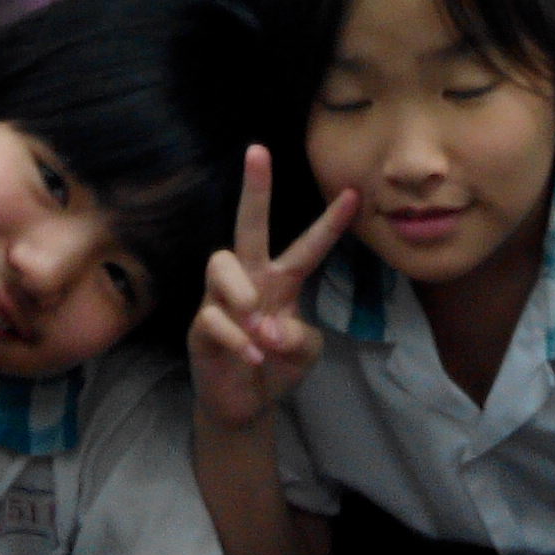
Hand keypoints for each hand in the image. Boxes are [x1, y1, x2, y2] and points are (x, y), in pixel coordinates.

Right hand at [188, 148, 359, 434]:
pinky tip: (252, 358)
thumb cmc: (276, 366)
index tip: (354, 194)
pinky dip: (237, 339)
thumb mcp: (305, 354)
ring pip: (220, 262)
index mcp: (282, 281)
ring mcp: (221, 300)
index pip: (308, 247)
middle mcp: (250, 279)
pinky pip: (213, 317)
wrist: (243, 404)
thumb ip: (300, 338)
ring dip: (241, 291)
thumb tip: (270, 328)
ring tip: (257, 321)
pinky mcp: (200, 325)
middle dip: (255, 188)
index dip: (330, 223)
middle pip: (249, 225)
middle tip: (258, 150)